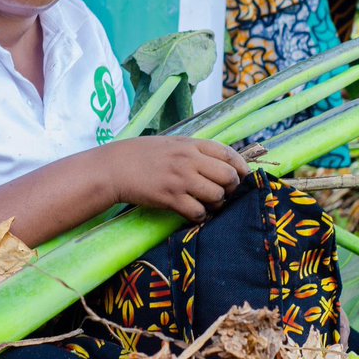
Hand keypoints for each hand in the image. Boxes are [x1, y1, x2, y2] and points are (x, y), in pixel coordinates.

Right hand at [100, 136, 249, 221]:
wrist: (115, 167)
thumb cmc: (142, 155)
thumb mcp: (172, 143)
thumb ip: (195, 151)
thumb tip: (220, 163)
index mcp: (190, 144)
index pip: (228, 153)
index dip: (241, 167)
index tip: (243, 176)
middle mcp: (189, 160)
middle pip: (228, 177)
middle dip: (231, 188)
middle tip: (223, 193)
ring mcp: (180, 180)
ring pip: (216, 196)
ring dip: (216, 203)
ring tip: (207, 204)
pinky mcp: (170, 198)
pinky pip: (198, 212)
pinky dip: (200, 216)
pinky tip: (193, 213)